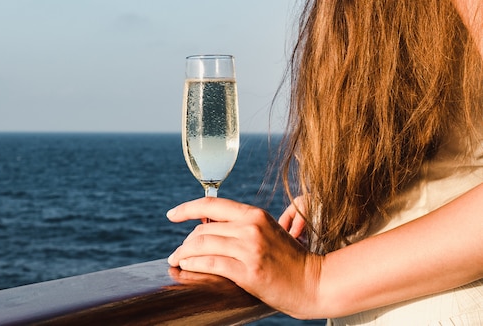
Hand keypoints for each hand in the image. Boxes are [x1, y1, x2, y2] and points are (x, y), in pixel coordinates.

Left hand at [166, 197, 321, 318]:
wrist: (314, 283)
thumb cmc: (290, 260)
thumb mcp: (267, 232)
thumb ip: (241, 226)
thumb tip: (207, 227)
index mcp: (254, 215)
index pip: (211, 204)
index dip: (187, 208)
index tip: (172, 214)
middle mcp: (250, 227)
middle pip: (203, 228)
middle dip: (185, 241)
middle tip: (178, 253)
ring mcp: (249, 249)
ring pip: (202, 245)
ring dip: (184, 253)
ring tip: (177, 260)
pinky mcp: (248, 271)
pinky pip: (210, 263)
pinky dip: (193, 264)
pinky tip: (186, 267)